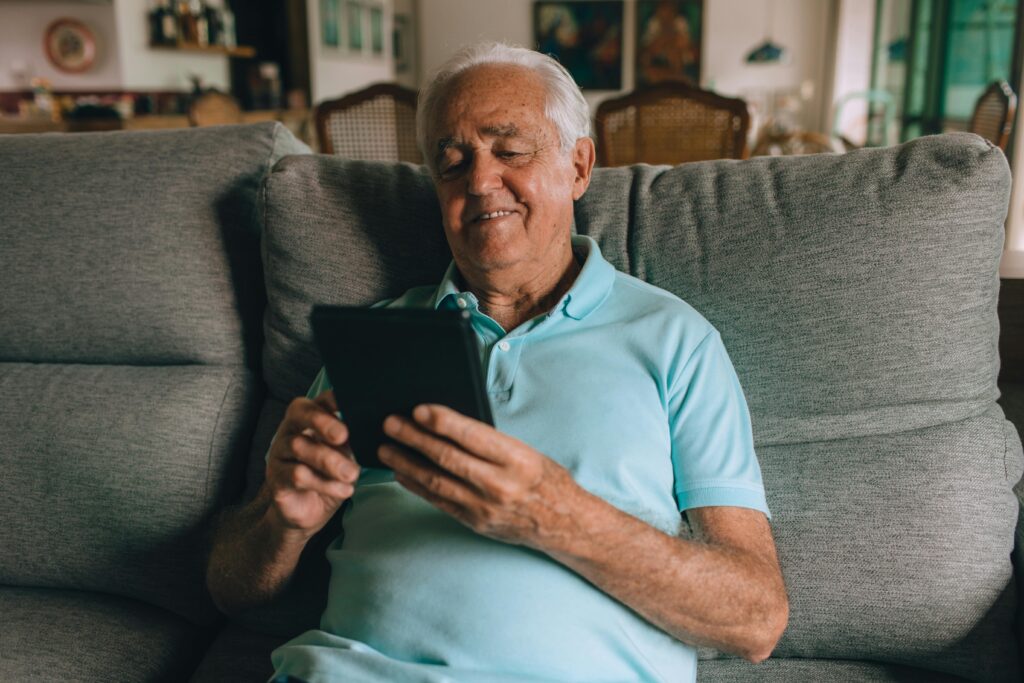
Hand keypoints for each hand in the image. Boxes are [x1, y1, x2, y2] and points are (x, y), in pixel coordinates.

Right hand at [264, 390, 359, 538]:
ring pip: (299, 446)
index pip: (318, 400)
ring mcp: (280, 452)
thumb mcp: (344, 455)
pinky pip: (297, 475)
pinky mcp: (276, 477)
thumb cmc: (329, 475)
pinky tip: (344, 490)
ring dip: (329, 461)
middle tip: (343, 436)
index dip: (332, 398)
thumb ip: (351, 440)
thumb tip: (369, 428)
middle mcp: (291, 429)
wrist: (308, 511)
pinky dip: (324, 483)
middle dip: (322, 421)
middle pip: (299, 413)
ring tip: (352, 474)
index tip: (349, 401)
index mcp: (310, 418)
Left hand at [378, 404, 581, 549]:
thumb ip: (489, 442)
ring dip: (407, 462)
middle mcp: (499, 484)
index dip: (443, 422)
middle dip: (414, 438)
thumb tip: (447, 424)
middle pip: (447, 458)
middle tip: (390, 423)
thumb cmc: (544, 479)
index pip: (472, 436)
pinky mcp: (475, 522)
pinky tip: (401, 472)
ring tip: (386, 448)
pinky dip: (417, 486)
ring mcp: (484, 506)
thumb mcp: (525, 451)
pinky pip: (439, 501)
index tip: (418, 410)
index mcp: (516, 459)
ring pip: (437, 481)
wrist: (563, 523)